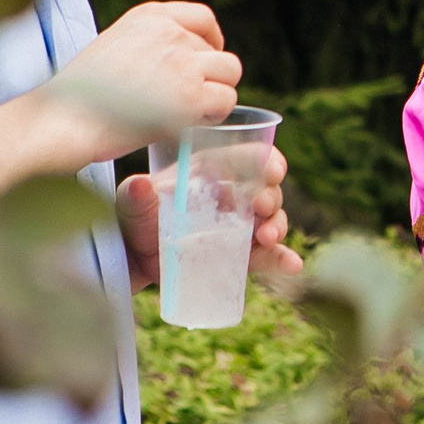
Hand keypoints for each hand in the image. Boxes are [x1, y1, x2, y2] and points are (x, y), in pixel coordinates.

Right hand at [62, 1, 243, 138]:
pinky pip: (226, 100)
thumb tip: (176, 64)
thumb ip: (147, 46)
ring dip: (216, 95)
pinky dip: (213, 116)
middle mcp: (170, 32)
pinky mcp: (190, 95)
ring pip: (231, 73)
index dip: (212, 41)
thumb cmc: (79, 96)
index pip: (203, 17)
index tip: (205, 62)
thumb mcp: (113, 47)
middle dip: (208, 78)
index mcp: (148, 16)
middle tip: (186, 102)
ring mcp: (183, 62)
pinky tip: (189, 125)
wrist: (62, 121)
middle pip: (219, 52)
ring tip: (189, 114)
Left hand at [119, 145, 300, 291]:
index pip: (248, 158)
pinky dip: (282, 259)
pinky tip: (293, 265)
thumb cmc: (132, 222)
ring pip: (271, 220)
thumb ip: (135, 196)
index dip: (266, 161)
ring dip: (278, 226)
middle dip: (271, 196)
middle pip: (265, 189)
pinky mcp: (239, 255)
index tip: (273, 171)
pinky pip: (266, 255)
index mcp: (211, 172)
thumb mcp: (130, 205)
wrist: (132, 262)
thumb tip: (141, 185)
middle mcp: (231, 196)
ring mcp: (238, 226)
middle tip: (262, 208)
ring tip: (268, 238)